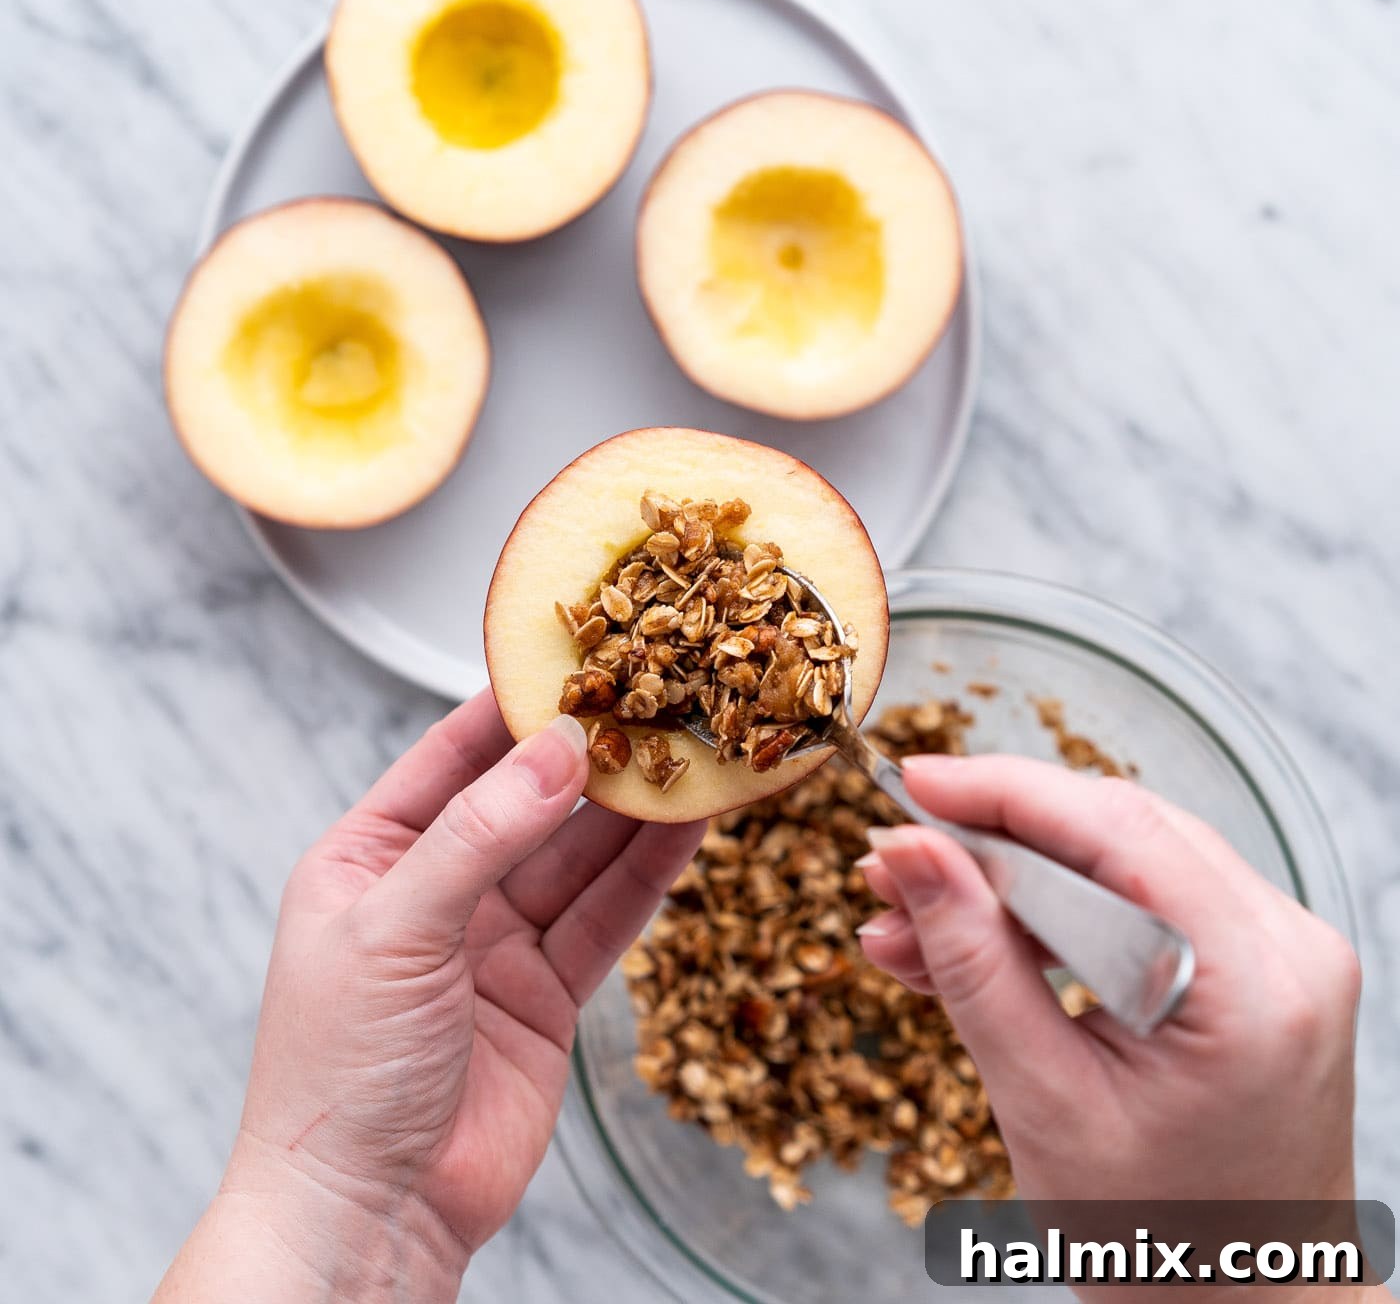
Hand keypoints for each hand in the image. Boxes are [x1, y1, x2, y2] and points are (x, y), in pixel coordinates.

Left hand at [155, 691, 703, 1302]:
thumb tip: (557, 750)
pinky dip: (648, 875)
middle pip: (529, 802)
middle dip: (590, 757)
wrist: (370, 1215)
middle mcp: (436, 889)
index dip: (512, 707)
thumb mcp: (396, 928)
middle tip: (656, 703)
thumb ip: (480, 834)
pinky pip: (604, 917)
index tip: (576, 659)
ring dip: (634, 811)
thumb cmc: (339, 1074)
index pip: (450, 756)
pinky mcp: (547, 993)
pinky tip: (688, 830)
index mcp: (370, 856)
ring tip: (691, 755)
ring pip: (578, 856)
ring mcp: (494, 942)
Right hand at [856, 758, 1371, 1299]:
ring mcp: (1274, 951)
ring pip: (1112, 864)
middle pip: (1113, 836)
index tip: (908, 784)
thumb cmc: (1162, 1242)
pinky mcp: (1246, 963)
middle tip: (887, 868)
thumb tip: (906, 851)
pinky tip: (960, 945)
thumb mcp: (1045, 1102)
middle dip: (986, 843)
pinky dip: (1043, 918)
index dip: (1001, 793)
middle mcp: (1287, 946)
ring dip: (1002, 886)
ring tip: (904, 926)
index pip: (1117, 832)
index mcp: (1255, 984)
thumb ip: (972, 963)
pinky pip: (1130, 903)